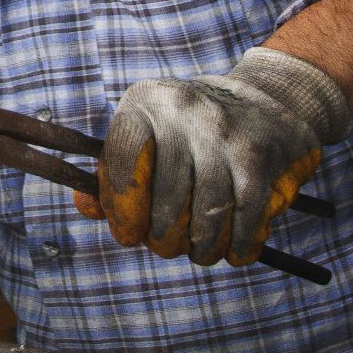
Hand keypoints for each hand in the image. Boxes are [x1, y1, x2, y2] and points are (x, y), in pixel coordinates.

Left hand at [78, 47, 349, 265]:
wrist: (267, 99)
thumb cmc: (189, 128)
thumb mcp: (148, 132)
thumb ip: (114, 171)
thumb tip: (85, 207)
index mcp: (144, 103)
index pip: (122, 162)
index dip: (122, 208)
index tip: (128, 235)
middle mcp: (182, 112)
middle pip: (167, 200)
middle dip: (164, 238)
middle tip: (166, 246)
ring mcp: (222, 133)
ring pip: (208, 214)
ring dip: (202, 247)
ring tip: (199, 252)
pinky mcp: (257, 156)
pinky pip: (245, 216)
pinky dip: (238, 243)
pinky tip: (232, 252)